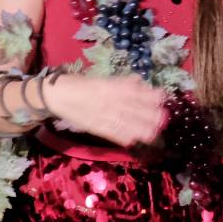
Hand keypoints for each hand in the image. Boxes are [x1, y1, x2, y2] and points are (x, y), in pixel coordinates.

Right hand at [42, 74, 164, 147]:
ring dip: (142, 129)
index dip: (151, 96)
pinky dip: (123, 138)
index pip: (136, 91)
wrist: (58, 96)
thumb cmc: (82, 85)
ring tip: (154, 133)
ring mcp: (104, 115)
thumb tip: (140, 83)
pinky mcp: (96, 127)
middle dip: (151, 115)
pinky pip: (113, 133)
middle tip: (164, 119)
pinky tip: (134, 141)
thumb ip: (122, 82)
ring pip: (127, 123)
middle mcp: (110, 100)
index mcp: (112, 86)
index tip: (164, 98)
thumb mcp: (104, 79)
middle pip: (135, 109)